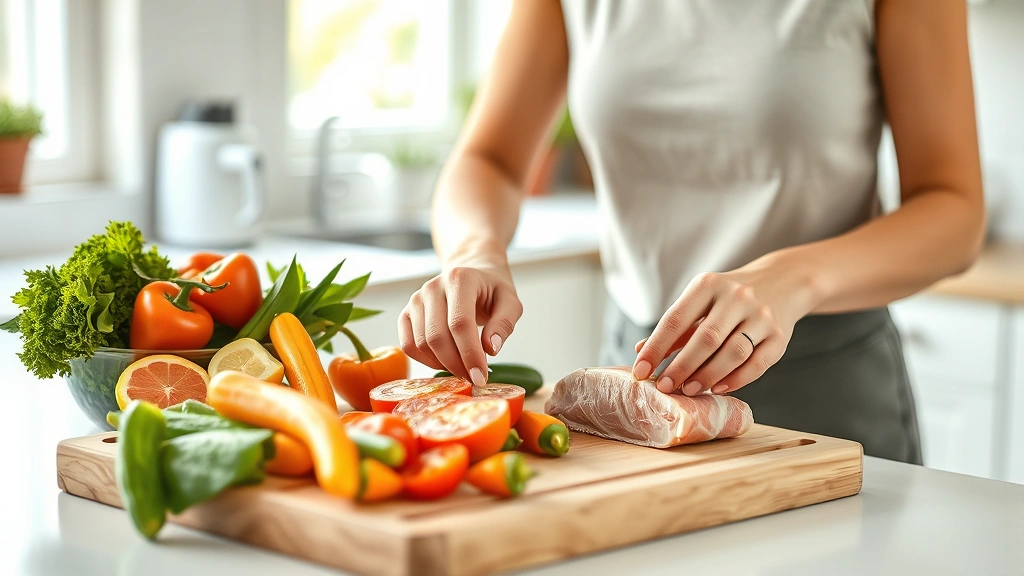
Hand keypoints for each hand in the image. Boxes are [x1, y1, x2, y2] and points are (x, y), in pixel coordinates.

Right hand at [398, 263, 522, 385]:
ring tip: (463, 367)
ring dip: (442, 364)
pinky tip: (445, 362)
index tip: (480, 376)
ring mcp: (416, 299)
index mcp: (460, 279)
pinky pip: (409, 345)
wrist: (472, 275)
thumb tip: (490, 349)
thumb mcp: (510, 302)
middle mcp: (433, 287)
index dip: (470, 354)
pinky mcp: (407, 313)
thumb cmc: (492, 290)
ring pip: (421, 344)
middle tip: (473, 377)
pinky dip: (426, 361)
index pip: (460, 323)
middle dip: (456, 364)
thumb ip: (504, 324)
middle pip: (437, 337)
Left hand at [632, 257, 818, 395]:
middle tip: (665, 387)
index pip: (676, 319)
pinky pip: (757, 364)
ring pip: (733, 353)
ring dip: (708, 376)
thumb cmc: (729, 298)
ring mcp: (761, 315)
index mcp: (708, 285)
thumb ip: (675, 328)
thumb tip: (641, 352)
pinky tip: (718, 388)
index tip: (640, 371)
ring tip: (689, 390)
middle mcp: (737, 297)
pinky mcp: (780, 335)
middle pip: (706, 339)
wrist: (782, 282)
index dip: (656, 348)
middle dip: (682, 367)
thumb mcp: (700, 301)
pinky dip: (736, 379)